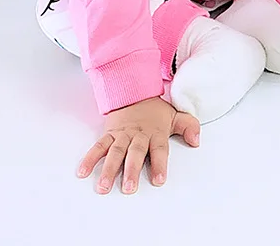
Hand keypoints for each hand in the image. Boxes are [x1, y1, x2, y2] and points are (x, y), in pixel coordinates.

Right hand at [77, 97, 199, 194]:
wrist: (134, 91)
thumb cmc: (155, 110)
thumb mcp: (174, 115)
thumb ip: (188, 126)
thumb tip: (196, 140)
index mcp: (155, 132)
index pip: (159, 149)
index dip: (159, 164)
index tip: (159, 180)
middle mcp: (138, 135)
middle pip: (135, 153)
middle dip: (131, 170)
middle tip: (129, 188)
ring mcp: (122, 134)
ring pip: (115, 152)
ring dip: (109, 169)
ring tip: (103, 187)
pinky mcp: (109, 133)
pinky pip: (99, 146)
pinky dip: (90, 158)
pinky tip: (83, 172)